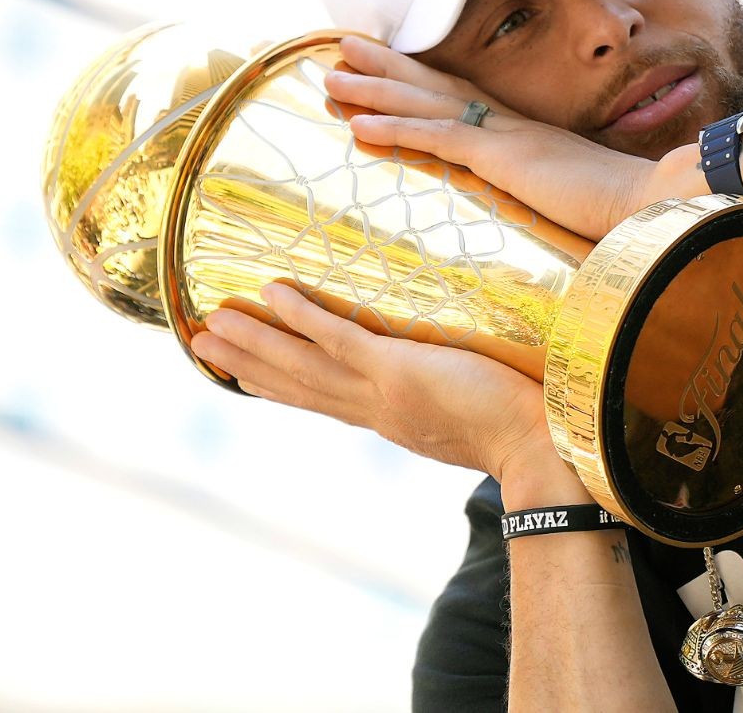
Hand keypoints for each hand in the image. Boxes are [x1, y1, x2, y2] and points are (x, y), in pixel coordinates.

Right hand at [191, 282, 566, 485]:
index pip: (324, 399)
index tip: (248, 373)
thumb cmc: (525, 431)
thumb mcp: (474, 414)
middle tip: (201, 343)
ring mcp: (381, 390)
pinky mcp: (397, 370)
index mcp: (390, 420)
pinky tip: (271, 291)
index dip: (281, 384)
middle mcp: (375, 410)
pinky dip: (302, 315)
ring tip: (209, 325)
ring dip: (254, 343)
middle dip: (248, 364)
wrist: (541, 452)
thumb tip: (458, 378)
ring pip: (303, 363)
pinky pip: (339, 336)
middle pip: (297, 385)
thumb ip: (455, 397)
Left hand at [326, 37, 705, 240]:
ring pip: (427, 103)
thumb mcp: (580, 198)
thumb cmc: (630, 211)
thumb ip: (555, 196)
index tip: (387, 67)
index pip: (465, 101)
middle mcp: (512, 127)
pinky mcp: (505, 158)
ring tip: (330, 76)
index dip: (422, 82)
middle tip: (341, 49)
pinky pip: (439, 137)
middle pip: (437, 86)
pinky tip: (358, 125)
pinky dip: (396, 127)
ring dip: (375, 89)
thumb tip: (551, 209)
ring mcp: (507, 138)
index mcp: (528, 136)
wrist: (660, 205)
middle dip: (386, 67)